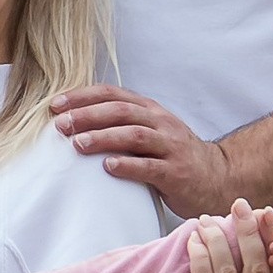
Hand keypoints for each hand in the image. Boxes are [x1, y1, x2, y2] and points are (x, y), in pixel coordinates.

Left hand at [51, 85, 236, 217]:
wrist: (217, 177)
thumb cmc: (173, 154)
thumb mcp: (150, 131)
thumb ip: (121, 124)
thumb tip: (74, 121)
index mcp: (150, 110)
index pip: (113, 95)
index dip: (83, 97)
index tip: (55, 105)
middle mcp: (161, 123)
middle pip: (120, 112)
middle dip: (87, 116)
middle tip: (61, 125)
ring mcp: (170, 147)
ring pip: (134, 135)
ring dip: (103, 138)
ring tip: (77, 144)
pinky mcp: (176, 173)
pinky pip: (150, 167)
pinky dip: (127, 165)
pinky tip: (108, 167)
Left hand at [163, 200, 272, 272]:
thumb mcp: (242, 267)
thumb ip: (268, 245)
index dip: (271, 237)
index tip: (264, 211)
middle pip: (256, 268)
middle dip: (247, 232)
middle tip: (238, 206)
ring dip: (217, 240)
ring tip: (206, 221)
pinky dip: (199, 255)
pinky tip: (193, 239)